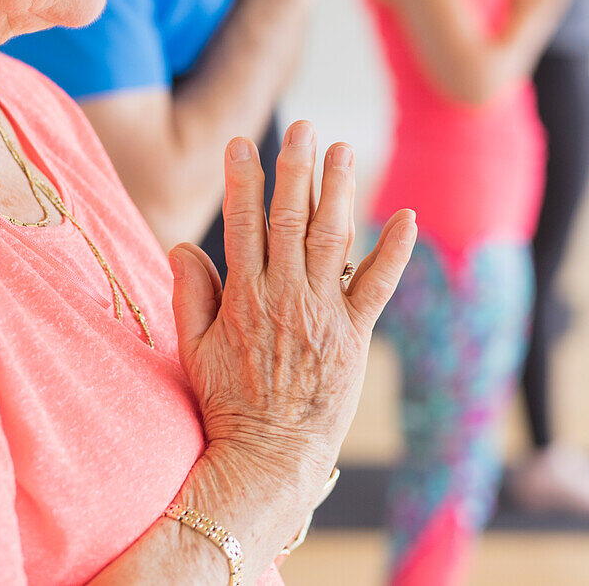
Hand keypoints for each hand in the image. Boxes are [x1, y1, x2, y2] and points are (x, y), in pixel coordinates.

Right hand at [169, 122, 415, 529]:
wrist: (270, 459)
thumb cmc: (228, 404)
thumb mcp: (194, 350)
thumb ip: (190, 294)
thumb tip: (181, 245)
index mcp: (244, 297)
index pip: (243, 222)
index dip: (242, 178)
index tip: (242, 144)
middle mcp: (285, 296)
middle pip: (290, 218)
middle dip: (296, 168)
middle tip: (304, 128)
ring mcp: (323, 314)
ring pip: (332, 238)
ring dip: (338, 190)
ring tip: (343, 150)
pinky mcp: (356, 335)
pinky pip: (378, 285)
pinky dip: (395, 250)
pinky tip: (407, 216)